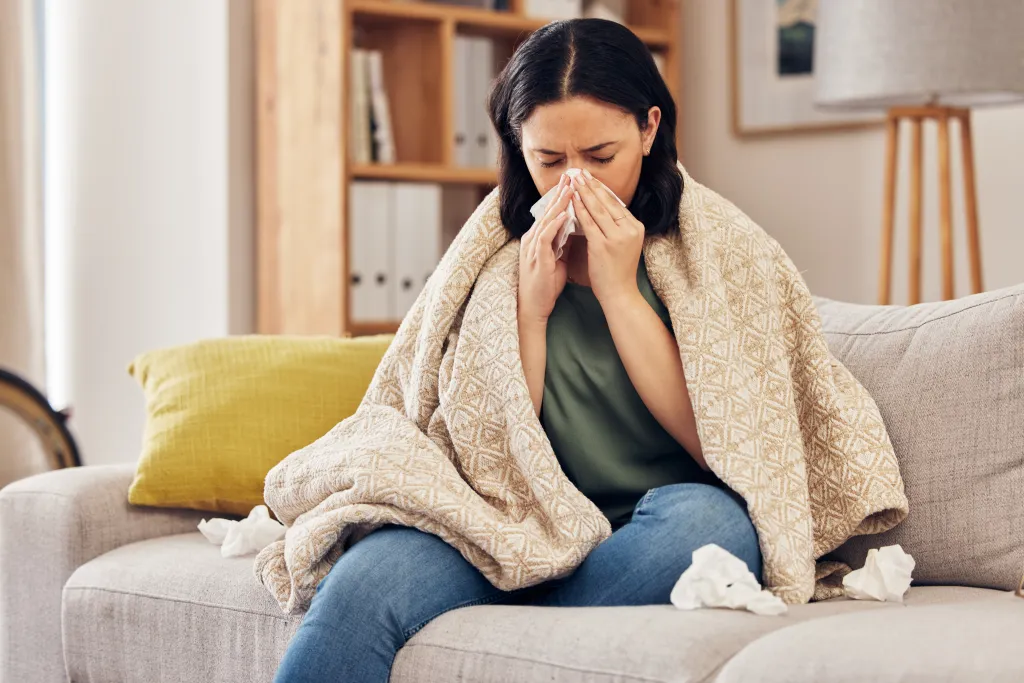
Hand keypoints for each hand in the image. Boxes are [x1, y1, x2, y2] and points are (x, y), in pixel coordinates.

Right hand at [519, 173, 572, 324]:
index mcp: (538, 238)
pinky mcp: (536, 258)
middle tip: (572, 176)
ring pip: (546, 220)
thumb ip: (562, 242)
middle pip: (547, 211)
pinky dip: (555, 224)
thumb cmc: (546, 285)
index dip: (561, 197)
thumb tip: (574, 229)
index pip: (551, 213)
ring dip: (559, 204)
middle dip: (560, 193)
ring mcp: (533, 247)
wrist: (534, 306)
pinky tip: (565, 214)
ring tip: (570, 189)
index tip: (574, 183)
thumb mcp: (557, 258)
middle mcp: (533, 238)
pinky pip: (545, 237)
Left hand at [570, 169, 643, 307]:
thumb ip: (617, 226)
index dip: (601, 189)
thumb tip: (604, 208)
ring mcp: (617, 237)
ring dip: (583, 193)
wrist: (619, 293)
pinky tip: (571, 200)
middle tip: (579, 172)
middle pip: (607, 202)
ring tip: (574, 180)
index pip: (616, 203)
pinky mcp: (603, 245)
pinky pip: (588, 223)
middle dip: (591, 185)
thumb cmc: (618, 270)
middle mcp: (629, 229)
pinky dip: (579, 210)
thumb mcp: (624, 244)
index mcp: (636, 227)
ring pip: (597, 210)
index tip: (590, 177)